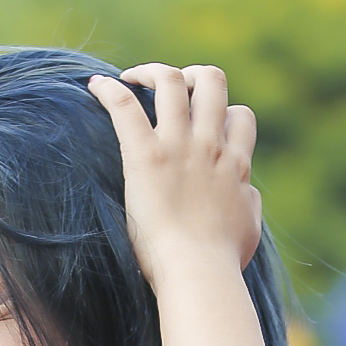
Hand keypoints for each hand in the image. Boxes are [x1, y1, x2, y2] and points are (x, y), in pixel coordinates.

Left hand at [86, 64, 262, 292]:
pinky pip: (125, 106)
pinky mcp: (146, 157)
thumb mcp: (250, 228)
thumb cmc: (222, 262)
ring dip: (153, 72)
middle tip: (173, 89)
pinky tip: (95, 85)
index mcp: (235, 163)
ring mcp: (178, 147)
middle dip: (192, 76)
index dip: (224, 113)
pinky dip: (109, 89)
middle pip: (210, 82)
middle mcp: (210, 145)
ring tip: (134, 78)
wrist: (199, 273)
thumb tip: (246, 190)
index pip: (238, 116)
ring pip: (171, 81)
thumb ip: (249, 202)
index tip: (206, 126)